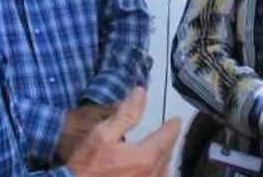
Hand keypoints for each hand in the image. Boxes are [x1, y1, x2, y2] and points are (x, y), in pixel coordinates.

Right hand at [66, 87, 181, 176]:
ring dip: (164, 158)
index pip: (167, 137)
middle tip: (169, 133)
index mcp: (145, 157)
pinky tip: (152, 170)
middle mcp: (152, 175)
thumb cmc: (86, 166)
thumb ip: (125, 114)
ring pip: (165, 170)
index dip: (173, 126)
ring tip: (162, 150)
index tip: (176, 120)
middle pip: (168, 155)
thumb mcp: (102, 134)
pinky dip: (158, 172)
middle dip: (168, 141)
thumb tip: (140, 93)